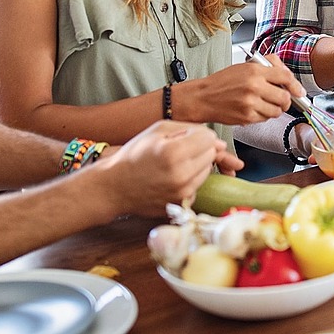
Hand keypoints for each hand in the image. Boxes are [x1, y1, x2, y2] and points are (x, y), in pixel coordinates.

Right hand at [106, 120, 225, 214]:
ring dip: (196, 165)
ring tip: (174, 164)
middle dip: (199, 149)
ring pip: (207, 170)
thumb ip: (191, 129)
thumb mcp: (158, 130)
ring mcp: (183, 193)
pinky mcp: (182, 204)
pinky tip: (172, 178)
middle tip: (178, 150)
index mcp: (175, 152)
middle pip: (211, 154)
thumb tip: (218, 142)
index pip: (209, 138)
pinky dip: (190, 180)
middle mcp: (182, 175)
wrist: (115, 186)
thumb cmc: (134, 155)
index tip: (185, 137)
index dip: (198, 135)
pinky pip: (198, 186)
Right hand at [179, 54, 303, 124]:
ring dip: (274, 109)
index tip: (299, 91)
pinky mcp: (247, 117)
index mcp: (255, 70)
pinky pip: (265, 119)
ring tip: (263, 104)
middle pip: (284, 97)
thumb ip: (268, 67)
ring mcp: (251, 103)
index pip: (285, 77)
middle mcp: (254, 86)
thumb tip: (288, 75)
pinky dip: (263, 116)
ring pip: (277, 111)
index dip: (295, 86)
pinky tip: (253, 109)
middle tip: (280, 99)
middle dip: (286, 100)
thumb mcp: (245, 66)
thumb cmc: (223, 82)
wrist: (203, 97)